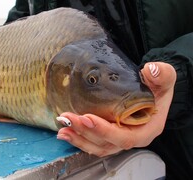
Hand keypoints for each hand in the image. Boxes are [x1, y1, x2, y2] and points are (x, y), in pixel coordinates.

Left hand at [57, 62, 175, 156]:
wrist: (150, 90)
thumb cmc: (156, 87)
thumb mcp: (163, 79)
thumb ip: (162, 75)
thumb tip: (151, 70)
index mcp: (146, 129)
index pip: (126, 137)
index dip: (105, 131)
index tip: (87, 117)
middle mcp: (132, 138)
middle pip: (106, 143)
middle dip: (85, 132)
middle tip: (68, 118)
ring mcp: (118, 139)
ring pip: (97, 146)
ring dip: (78, 139)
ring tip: (62, 129)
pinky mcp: (108, 136)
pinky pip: (92, 143)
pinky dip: (78, 139)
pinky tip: (65, 132)